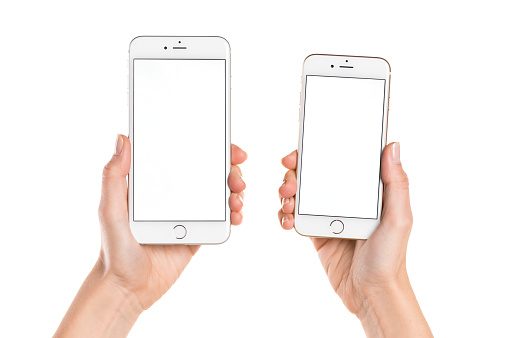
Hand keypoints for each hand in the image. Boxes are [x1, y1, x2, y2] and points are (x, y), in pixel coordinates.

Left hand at [55, 135, 246, 336]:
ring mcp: (188, 213)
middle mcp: (174, 194)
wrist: (127, 288)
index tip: (223, 142)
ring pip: (219, 192)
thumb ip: (114, 176)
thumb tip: (121, 139)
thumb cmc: (113, 249)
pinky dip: (233, 213)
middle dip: (229, 166)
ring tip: (236, 199)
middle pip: (209, 170)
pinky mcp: (197, 232)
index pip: (183, 155)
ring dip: (235, 190)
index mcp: (155, 183)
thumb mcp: (110, 210)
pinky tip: (235, 215)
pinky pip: (221, 218)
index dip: (207, 144)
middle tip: (236, 174)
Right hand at [278, 143, 431, 336]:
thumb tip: (392, 147)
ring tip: (287, 201)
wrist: (370, 293)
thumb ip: (396, 184)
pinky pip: (295, 216)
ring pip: (299, 192)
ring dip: (287, 191)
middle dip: (295, 171)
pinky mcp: (315, 231)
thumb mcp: (399, 219)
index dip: (318, 150)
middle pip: (313, 173)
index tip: (303, 149)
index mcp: (363, 191)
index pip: (338, 161)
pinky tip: (286, 219)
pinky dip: (285, 214)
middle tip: (290, 179)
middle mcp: (343, 199)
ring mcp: (327, 214)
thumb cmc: (390, 258)